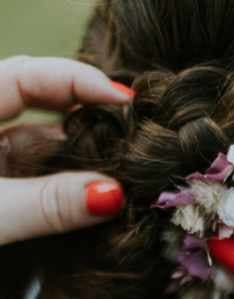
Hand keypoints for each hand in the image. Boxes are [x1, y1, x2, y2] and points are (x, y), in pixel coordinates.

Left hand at [0, 55, 133, 245]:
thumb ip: (49, 204)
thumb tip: (115, 194)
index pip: (28, 75)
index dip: (78, 81)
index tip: (126, 101)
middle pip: (42, 110)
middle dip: (89, 122)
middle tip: (136, 137)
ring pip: (43, 153)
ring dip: (84, 164)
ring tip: (127, 177)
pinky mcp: (0, 202)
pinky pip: (38, 184)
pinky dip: (69, 191)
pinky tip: (101, 202)